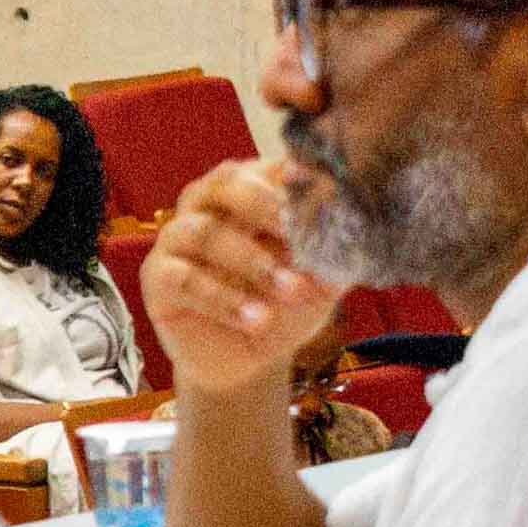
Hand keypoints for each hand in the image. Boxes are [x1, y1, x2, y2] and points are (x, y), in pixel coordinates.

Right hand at [141, 158, 341, 394]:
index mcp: (250, 190)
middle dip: (267, 208)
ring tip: (290, 293)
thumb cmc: (285, 306)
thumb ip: (341, 251)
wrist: (250, 361)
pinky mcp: (157, 278)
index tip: (326, 190)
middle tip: (302, 236)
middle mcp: (208, 205)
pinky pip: (182, 279)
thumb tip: (370, 226)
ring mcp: (176, 239)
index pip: (266, 165)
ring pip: (203, 232)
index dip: (293, 174)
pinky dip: (223, 299)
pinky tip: (256, 320)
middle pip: (226, 183)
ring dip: (252, 262)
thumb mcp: (323, 279)